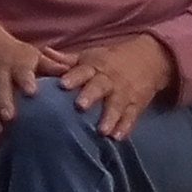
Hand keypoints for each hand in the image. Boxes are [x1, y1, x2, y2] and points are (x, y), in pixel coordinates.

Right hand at [0, 20, 55, 132]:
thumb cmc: (17, 55)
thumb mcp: (34, 55)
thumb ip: (51, 65)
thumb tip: (70, 71)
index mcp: (17, 62)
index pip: (22, 71)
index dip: (25, 80)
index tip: (31, 92)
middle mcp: (0, 72)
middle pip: (1, 87)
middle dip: (3, 102)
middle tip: (9, 117)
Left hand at [54, 32, 178, 139]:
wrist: (148, 60)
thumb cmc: (110, 60)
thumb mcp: (89, 56)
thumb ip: (66, 60)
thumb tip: (43, 53)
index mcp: (95, 67)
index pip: (83, 71)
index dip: (73, 77)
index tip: (62, 84)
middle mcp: (109, 80)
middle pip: (100, 87)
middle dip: (90, 96)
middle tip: (80, 106)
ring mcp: (124, 93)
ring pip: (116, 105)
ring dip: (109, 118)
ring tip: (101, 131)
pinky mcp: (136, 105)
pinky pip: (131, 117)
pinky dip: (125, 127)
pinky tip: (117, 138)